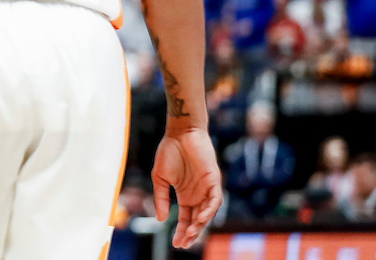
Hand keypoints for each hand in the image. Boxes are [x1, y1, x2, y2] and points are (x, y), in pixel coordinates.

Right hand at [152, 127, 222, 249]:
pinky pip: (215, 200)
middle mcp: (197, 194)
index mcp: (185, 195)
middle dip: (191, 233)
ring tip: (190, 234)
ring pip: (207, 213)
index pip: (185, 218)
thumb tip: (160, 219)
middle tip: (183, 244)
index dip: (181, 231)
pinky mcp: (214, 180)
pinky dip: (210, 210)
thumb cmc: (169, 151)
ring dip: (200, 225)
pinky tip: (201, 218)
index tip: (175, 243)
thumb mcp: (160, 178)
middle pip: (197, 220)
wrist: (179, 132)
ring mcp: (207, 188)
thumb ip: (160, 198)